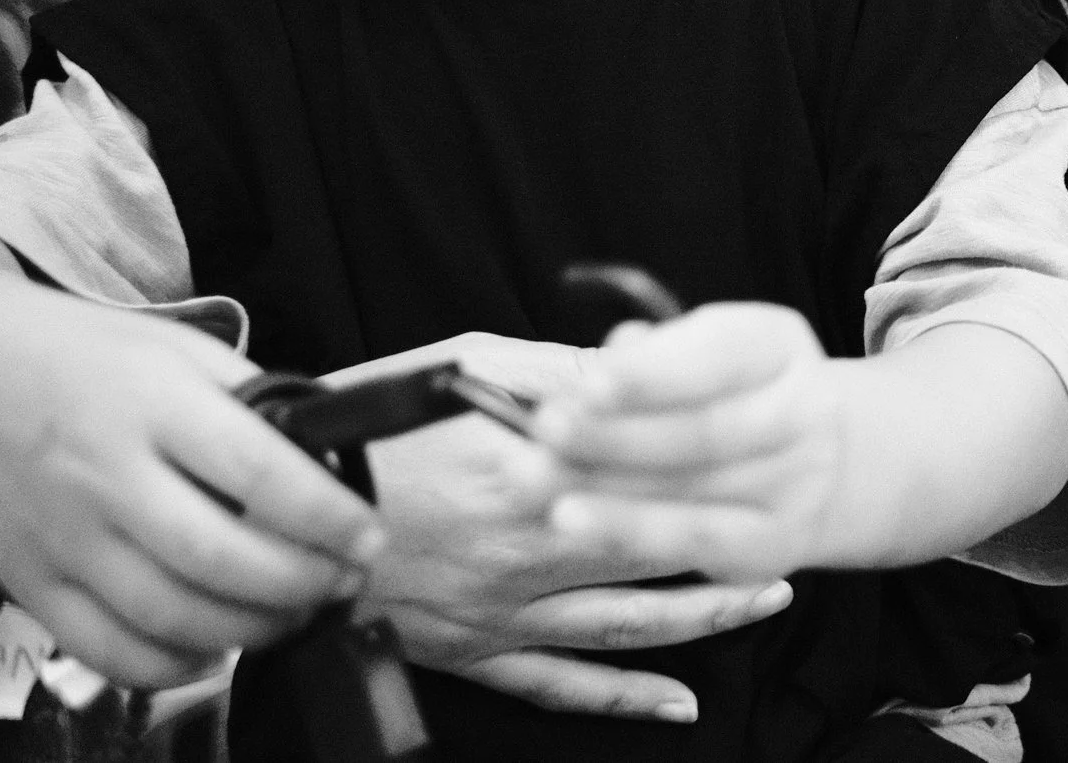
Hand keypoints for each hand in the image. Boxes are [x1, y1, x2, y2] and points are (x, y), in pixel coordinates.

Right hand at [0, 265, 380, 688]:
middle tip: (344, 581)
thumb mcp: (181, 351)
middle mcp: (107, 476)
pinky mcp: (32, 581)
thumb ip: (252, 401)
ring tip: (297, 613)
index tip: (369, 537)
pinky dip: (171, 666)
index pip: (260, 474)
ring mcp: (65, 536)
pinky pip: (107, 648)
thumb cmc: (85, 357)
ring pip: (169, 615)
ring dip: (251, 629)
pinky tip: (215, 650)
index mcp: (155, 406)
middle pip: (219, 557)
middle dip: (302, 582)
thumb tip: (327, 454)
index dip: (327, 517)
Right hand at [338, 332, 793, 722]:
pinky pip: (563, 688)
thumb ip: (557, 370)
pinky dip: (627, 700)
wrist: (269, 499)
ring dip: (710, 613)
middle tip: (798, 523)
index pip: (652, 466)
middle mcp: (526, 548)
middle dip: (735, 537)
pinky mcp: (473, 652)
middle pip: (659, 545)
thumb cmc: (367, 419)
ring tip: (773, 595)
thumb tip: (633, 363)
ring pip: (631, 623)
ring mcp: (502, 611)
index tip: (773, 444)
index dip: (718, 460)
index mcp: (530, 468)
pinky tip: (681, 705)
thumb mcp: (466, 362)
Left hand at [530, 304, 847, 586]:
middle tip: (543, 428)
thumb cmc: (719, 390)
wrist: (809, 458)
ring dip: (605, 484)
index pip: (720, 356)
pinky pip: (693, 541)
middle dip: (616, 432)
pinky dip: (629, 530)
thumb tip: (597, 359)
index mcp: (778, 345)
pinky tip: (572, 520)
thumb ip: (647, 354)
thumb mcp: (696, 350)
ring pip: (692, 489)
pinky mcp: (772, 544)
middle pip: (704, 430)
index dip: (654, 373)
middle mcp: (805, 411)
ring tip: (532, 476)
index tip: (588, 382)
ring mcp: (796, 483)